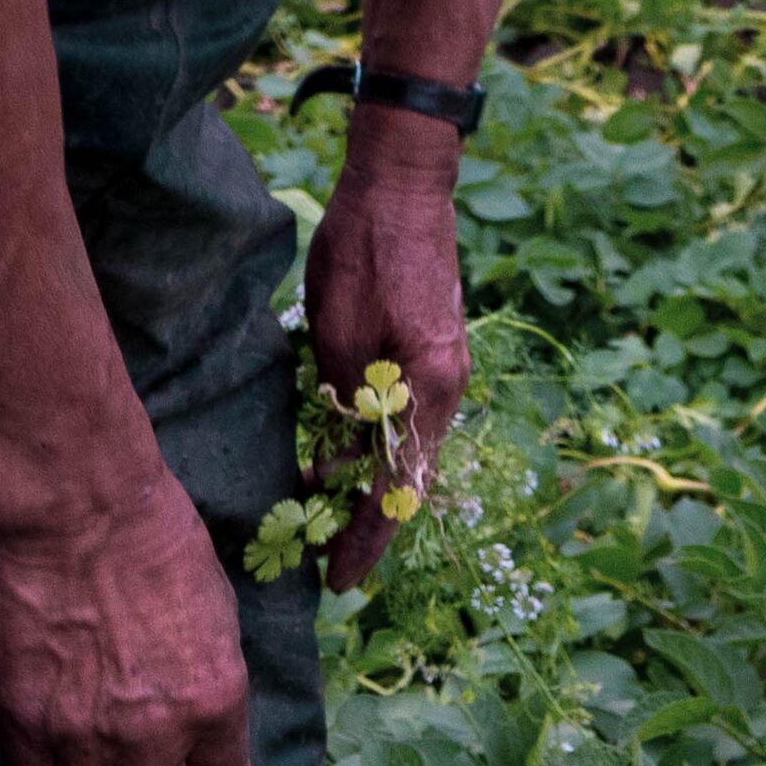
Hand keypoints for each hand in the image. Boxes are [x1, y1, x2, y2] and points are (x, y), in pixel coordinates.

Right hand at [0, 470, 251, 765]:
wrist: (81, 508)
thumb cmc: (160, 545)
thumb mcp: (221, 620)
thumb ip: (212, 692)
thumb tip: (205, 739)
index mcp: (214, 705)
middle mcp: (152, 733)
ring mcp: (82, 730)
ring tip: (92, 763)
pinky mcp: (23, 715)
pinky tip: (50, 745)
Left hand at [300, 123, 470, 591]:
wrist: (403, 184)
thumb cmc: (366, 250)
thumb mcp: (337, 335)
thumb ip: (344, 400)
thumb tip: (339, 453)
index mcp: (430, 391)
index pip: (396, 490)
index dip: (364, 540)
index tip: (339, 582)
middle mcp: (446, 390)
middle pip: (405, 477)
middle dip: (364, 522)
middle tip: (325, 562)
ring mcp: (442, 371)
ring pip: (400, 447)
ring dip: (362, 481)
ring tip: (318, 515)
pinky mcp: (429, 352)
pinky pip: (399, 415)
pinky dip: (368, 442)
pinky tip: (333, 455)